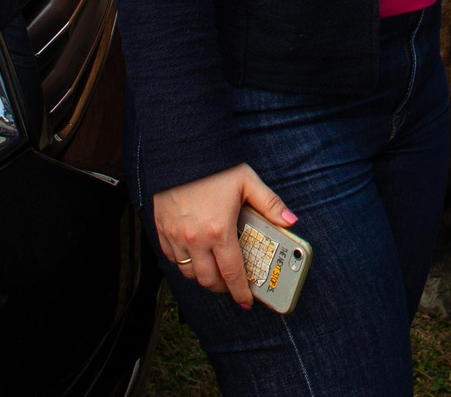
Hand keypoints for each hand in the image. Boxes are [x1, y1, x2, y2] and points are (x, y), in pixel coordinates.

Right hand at [152, 163, 294, 308]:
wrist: (179, 150)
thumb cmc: (213, 165)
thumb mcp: (247, 181)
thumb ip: (270, 204)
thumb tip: (290, 220)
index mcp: (219, 230)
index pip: (232, 273)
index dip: (240, 292)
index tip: (246, 301)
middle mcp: (195, 239)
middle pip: (208, 280)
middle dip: (222, 288)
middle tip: (232, 286)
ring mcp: (175, 237)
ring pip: (187, 272)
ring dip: (202, 277)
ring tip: (215, 271)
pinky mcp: (161, 230)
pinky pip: (171, 258)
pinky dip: (183, 263)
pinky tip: (194, 257)